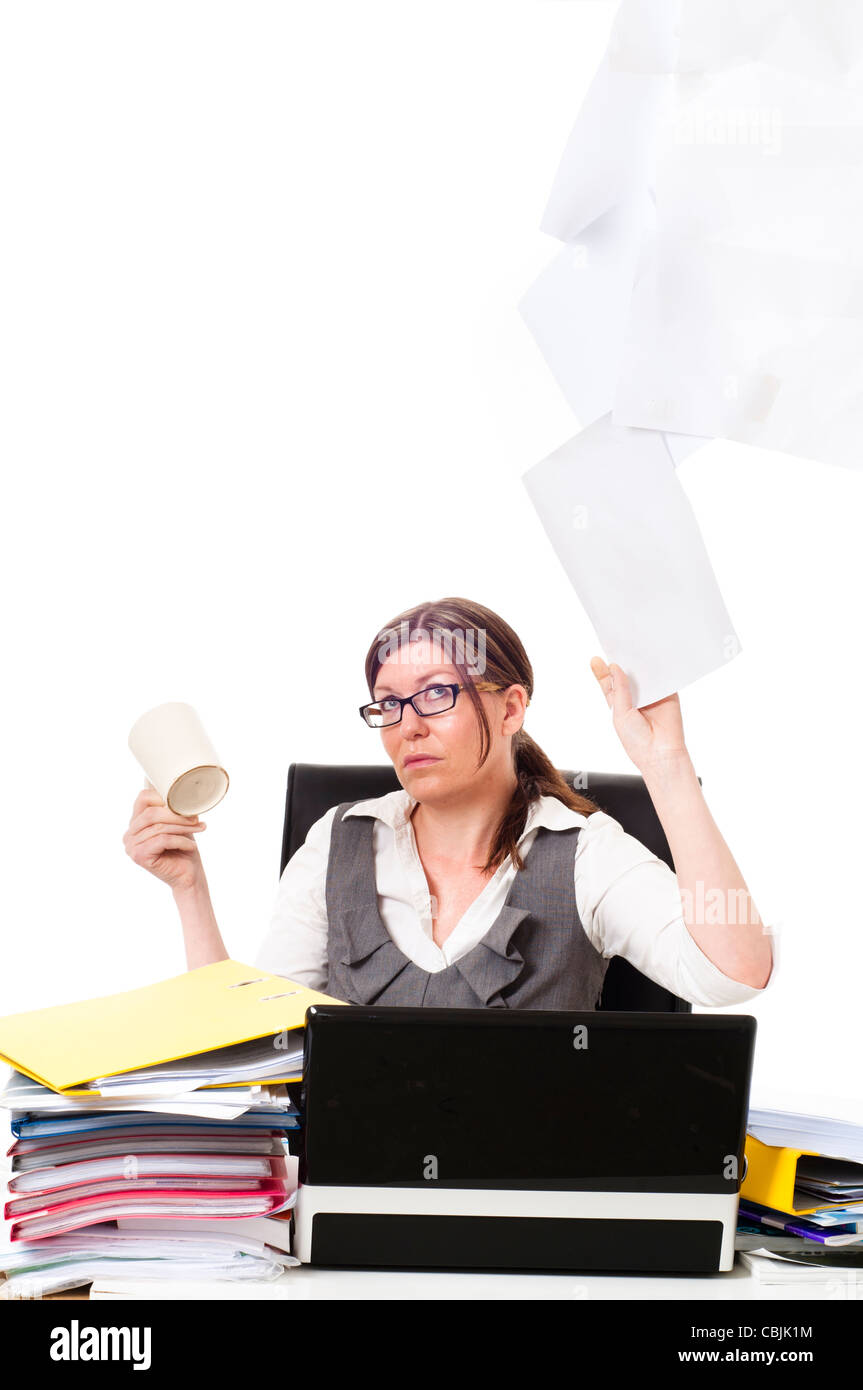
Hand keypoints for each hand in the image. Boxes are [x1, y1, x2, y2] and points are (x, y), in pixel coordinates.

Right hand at [123, 783, 207, 893]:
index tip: (185, 803)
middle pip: (151, 813)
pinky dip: (181, 841)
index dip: (164, 797)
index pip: (143, 798)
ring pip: (159, 827)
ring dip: (183, 827)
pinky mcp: (139, 856)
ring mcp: (131, 846)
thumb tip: (175, 781)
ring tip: (201, 828)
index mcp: (135, 823)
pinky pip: (162, 840)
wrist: (188, 877)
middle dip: (177, 814)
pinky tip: (191, 846)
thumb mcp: (177, 823)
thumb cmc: (184, 848)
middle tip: (197, 817)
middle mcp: (129, 834)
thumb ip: (171, 807)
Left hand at [590, 657, 687, 773]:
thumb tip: (615, 667)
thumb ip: (619, 689)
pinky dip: (659, 668)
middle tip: (615, 647)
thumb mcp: (620, 713)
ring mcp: (651, 694)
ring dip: (639, 662)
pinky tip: (652, 658)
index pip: (609, 683)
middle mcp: (635, 697)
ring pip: (643, 673)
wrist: (660, 753)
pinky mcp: (668, 693)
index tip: (595, 659)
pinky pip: (663, 677)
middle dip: (621, 661)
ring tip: (632, 649)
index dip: (602, 671)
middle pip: (626, 674)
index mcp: (619, 703)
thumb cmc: (637, 740)